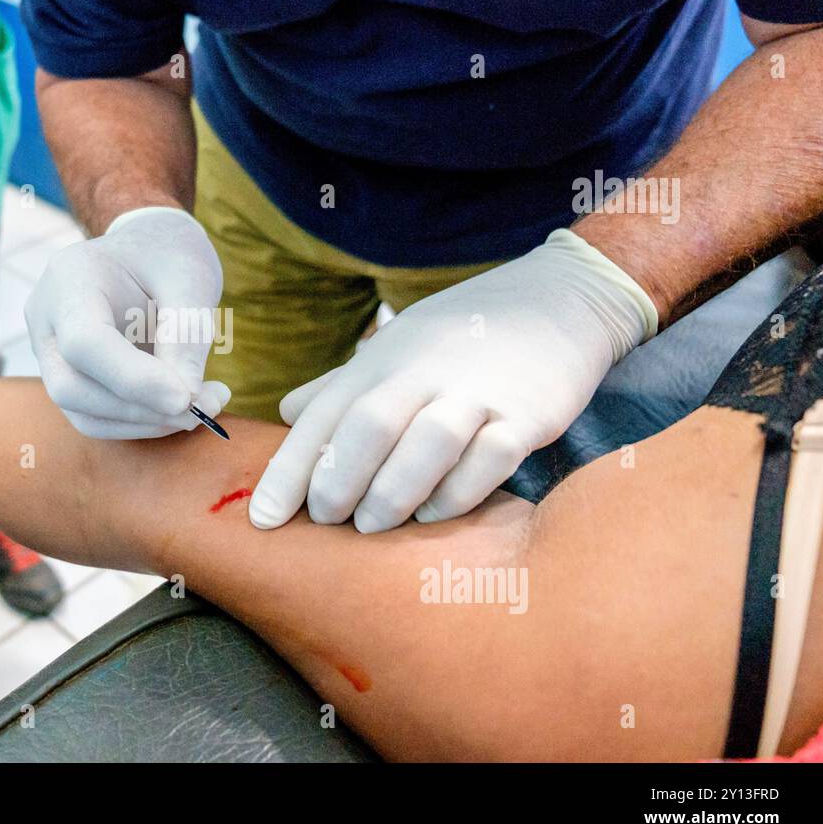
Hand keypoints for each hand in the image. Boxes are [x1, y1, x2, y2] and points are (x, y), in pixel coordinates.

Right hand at [26, 206, 230, 438]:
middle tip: (205, 406)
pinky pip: (96, 418)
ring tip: (204, 405)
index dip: (135, 379)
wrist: (149, 251)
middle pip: (72, 386)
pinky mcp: (68, 378)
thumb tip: (187, 400)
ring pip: (83, 412)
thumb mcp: (190, 278)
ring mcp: (50, 352)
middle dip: (141, 409)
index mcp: (70, 278)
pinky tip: (181, 408)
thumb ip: (187, 333)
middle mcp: (46, 318)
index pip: (84, 342)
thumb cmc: (169, 256)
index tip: (189, 398)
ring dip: (147, 422)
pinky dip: (141, 423)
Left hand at [249, 230, 657, 531]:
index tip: (262, 520)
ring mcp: (478, 391)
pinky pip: (491, 457)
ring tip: (373, 525)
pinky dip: (459, 491)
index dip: (288, 471)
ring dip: (394, 491)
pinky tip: (433, 514)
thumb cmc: (460, 337)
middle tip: (325, 521)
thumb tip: (286, 411)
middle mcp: (423, 372)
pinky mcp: (528, 412)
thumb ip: (341, 385)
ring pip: (428, 442)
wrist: (560, 298)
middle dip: (338, 480)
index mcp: (381, 361)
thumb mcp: (394, 348)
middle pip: (369, 426)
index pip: (322, 418)